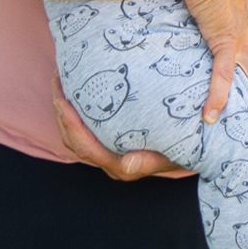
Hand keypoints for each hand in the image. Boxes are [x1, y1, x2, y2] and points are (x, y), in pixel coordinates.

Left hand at [52, 86, 186, 180]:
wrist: (190, 149)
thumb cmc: (183, 147)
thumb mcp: (171, 151)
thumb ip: (148, 160)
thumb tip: (126, 165)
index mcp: (120, 167)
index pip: (85, 148)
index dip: (70, 125)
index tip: (62, 101)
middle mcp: (110, 163)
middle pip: (73, 141)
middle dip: (61, 112)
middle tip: (57, 82)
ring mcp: (107, 155)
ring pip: (74, 136)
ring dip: (64, 110)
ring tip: (61, 81)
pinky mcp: (107, 145)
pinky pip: (82, 131)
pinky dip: (74, 112)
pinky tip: (74, 91)